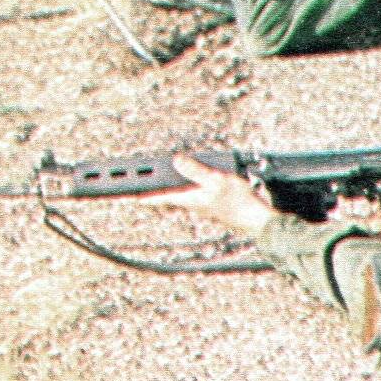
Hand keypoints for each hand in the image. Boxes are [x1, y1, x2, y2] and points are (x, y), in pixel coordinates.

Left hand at [138, 154, 278, 235]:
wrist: (257, 220)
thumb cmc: (239, 203)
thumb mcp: (217, 180)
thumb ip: (196, 170)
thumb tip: (176, 159)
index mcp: (188, 199)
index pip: (158, 196)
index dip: (140, 194)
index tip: (124, 194)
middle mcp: (191, 202)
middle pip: (165, 195)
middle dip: (150, 190)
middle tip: (134, 186)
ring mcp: (200, 203)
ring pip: (177, 194)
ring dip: (167, 188)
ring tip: (157, 182)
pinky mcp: (209, 202)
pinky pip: (190, 193)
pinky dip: (184, 187)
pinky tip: (190, 180)